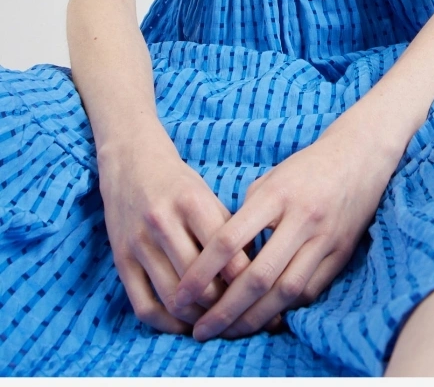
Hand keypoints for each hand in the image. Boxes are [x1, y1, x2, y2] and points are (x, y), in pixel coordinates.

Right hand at [97, 125, 283, 334]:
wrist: (131, 162)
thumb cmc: (178, 184)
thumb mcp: (207, 196)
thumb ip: (228, 230)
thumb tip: (255, 273)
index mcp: (191, 201)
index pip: (225, 252)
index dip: (245, 279)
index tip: (260, 292)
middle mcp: (162, 221)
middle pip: (199, 283)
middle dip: (223, 306)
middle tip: (240, 316)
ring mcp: (138, 242)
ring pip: (173, 299)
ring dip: (198, 319)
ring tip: (216, 322)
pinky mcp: (121, 260)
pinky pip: (144, 306)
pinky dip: (166, 325)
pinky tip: (184, 325)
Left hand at [172, 123, 398, 340]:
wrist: (359, 158)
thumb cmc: (306, 168)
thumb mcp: (270, 179)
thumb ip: (246, 216)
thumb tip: (222, 258)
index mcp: (276, 195)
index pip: (230, 240)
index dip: (202, 272)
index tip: (182, 295)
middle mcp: (302, 218)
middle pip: (259, 276)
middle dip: (226, 310)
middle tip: (200, 330)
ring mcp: (325, 238)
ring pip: (286, 292)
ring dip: (255, 319)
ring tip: (230, 332)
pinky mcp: (342, 254)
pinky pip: (309, 291)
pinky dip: (284, 308)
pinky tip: (265, 316)